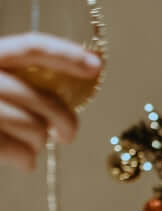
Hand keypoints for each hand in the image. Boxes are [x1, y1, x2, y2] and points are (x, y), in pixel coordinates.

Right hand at [0, 32, 100, 169]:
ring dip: (40, 142)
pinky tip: (25, 162)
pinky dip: (26, 159)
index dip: (66, 54)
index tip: (97, 66)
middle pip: (40, 97)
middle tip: (68, 135)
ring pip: (31, 126)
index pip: (30, 48)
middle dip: (64, 119)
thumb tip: (60, 109)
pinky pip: (15, 150)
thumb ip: (18, 84)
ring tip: (34, 147)